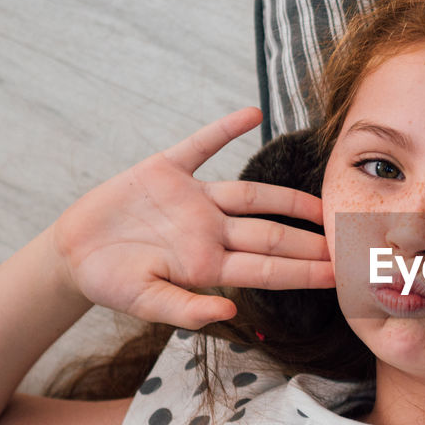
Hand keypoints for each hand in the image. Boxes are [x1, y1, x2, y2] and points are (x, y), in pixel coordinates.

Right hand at [52, 108, 332, 327]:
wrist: (73, 254)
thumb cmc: (112, 283)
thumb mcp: (144, 303)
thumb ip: (184, 310)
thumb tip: (227, 311)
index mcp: (208, 265)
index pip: (268, 270)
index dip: (304, 272)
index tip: (339, 276)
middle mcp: (211, 231)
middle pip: (271, 234)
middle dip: (311, 242)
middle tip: (350, 241)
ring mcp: (193, 200)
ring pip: (251, 194)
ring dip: (287, 197)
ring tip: (322, 200)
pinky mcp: (167, 171)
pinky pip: (201, 144)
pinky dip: (224, 129)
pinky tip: (252, 112)